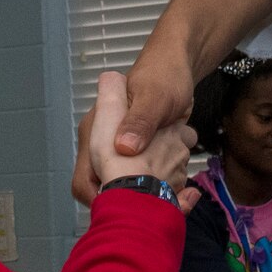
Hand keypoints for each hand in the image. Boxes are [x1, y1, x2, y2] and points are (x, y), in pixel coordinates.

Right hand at [86, 72, 197, 213]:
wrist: (180, 67)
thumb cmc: (164, 76)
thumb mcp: (153, 98)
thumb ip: (139, 121)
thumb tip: (125, 146)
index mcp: (100, 129)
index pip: (84, 179)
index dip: (99, 197)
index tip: (120, 205)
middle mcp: (110, 143)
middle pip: (106, 190)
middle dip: (129, 200)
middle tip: (153, 203)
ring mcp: (129, 151)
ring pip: (132, 188)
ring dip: (155, 193)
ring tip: (173, 189)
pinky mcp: (147, 156)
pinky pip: (153, 182)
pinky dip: (171, 191)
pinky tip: (187, 191)